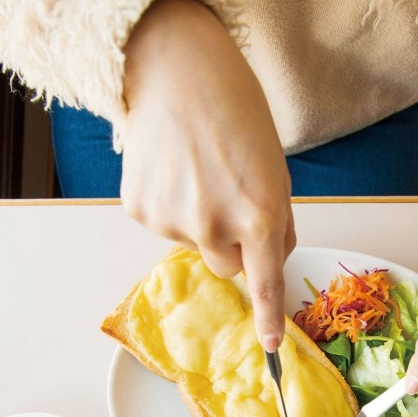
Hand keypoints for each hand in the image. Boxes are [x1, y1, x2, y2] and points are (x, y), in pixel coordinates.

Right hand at [121, 0, 294, 350]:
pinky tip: (172, 170)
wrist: (177, 69)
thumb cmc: (236, 111)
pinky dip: (170, 207)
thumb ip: (276, 222)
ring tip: (197, 171)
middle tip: (228, 194)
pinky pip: (164, 227)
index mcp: (260, 214)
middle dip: (233, 243)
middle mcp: (215, 225)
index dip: (269, 318)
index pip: (266, 282)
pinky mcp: (142, 211)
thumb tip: (266, 262)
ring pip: (195, 246)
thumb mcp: (275, 168)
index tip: (271, 347)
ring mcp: (173, 221)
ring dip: (200, 221)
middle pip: (227, 267)